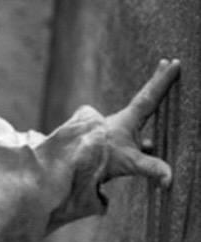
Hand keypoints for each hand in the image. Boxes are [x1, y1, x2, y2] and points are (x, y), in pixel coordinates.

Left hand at [103, 58, 180, 186]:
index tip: (173, 62)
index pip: (149, 96)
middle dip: (156, 83)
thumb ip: (152, 168)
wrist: (69, 164)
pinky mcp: (109, 143)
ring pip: (137, 119)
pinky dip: (142, 141)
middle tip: (164, 62)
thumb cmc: (97, 159)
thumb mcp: (129, 163)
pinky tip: (149, 146)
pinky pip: (132, 138)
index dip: (163, 81)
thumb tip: (170, 179)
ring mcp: (114, 131)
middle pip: (144, 99)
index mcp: (127, 120)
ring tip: (160, 98)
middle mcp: (120, 121)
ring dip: (150, 110)